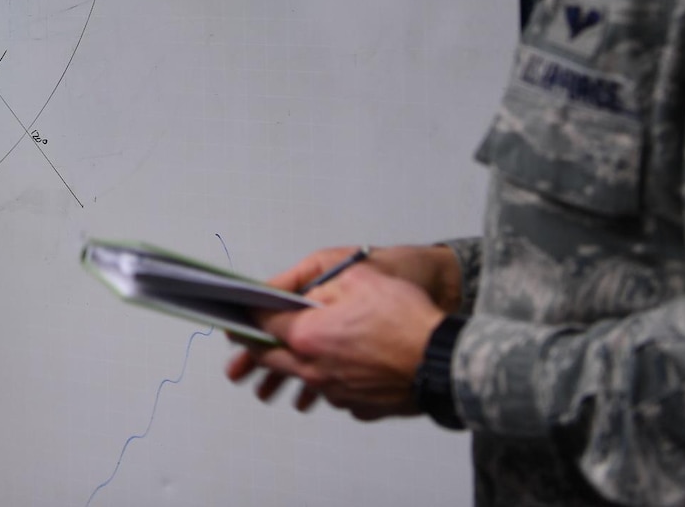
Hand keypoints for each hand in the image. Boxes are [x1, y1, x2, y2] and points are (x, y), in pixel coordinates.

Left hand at [227, 244, 455, 415]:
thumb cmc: (405, 317)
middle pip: (272, 359)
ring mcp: (336, 392)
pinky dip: (329, 378)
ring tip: (283, 359)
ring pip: (302, 377)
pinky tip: (339, 366)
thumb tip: (295, 296)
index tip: (239, 312)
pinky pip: (333, 391)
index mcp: (307, 337)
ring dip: (292, 366)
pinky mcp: (358, 405)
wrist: (445, 360)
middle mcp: (315, 370)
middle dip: (256, 348)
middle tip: (244, 342)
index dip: (248, 315)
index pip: (262, 326)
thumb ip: (316, 287)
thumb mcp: (356, 279)